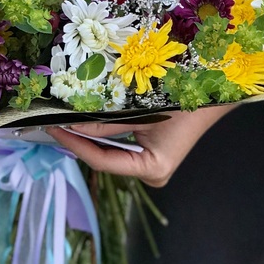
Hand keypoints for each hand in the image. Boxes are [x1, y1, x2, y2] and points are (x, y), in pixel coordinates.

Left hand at [46, 104, 236, 187]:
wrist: (212, 90)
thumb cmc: (181, 99)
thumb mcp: (140, 110)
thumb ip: (106, 121)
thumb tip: (71, 121)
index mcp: (152, 169)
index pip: (102, 160)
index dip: (74, 143)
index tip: (52, 128)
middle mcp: (151, 174)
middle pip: (104, 158)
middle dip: (78, 141)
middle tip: (51, 123)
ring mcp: (150, 165)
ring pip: (110, 152)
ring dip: (87, 136)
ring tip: (61, 121)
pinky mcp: (150, 153)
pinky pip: (119, 145)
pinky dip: (102, 133)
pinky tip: (83, 121)